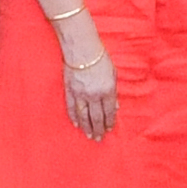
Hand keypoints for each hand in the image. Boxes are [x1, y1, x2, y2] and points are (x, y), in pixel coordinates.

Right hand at [57, 19, 119, 139]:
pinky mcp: (70, 90)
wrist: (81, 48)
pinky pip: (72, 108)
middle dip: (99, 129)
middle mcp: (94, 94)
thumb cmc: (100, 58)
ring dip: (87, 127)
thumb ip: (114, 91)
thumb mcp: (113, 73)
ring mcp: (81, 94)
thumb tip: (116, 107)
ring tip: (89, 135)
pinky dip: (74, 117)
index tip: (109, 129)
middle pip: (97, 117)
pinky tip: (76, 124)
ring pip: (84, 116)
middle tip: (99, 138)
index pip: (109, 112)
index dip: (110, 122)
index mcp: (108, 90)